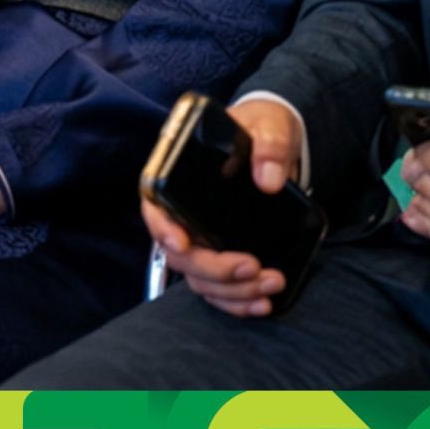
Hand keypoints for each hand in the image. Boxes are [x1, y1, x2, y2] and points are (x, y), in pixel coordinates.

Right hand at [142, 97, 303, 317]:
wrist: (274, 142)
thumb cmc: (261, 127)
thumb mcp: (268, 125)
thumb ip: (269, 145)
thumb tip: (269, 179)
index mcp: (178, 174)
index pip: (154, 205)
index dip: (162, 228)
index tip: (183, 243)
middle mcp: (183, 210)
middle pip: (180, 253)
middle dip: (215, 270)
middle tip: (254, 268)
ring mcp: (201, 235)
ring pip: (199, 278)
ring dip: (232, 291)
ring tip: (271, 285)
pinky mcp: (221, 253)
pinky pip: (218, 288)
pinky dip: (236, 302)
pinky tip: (261, 303)